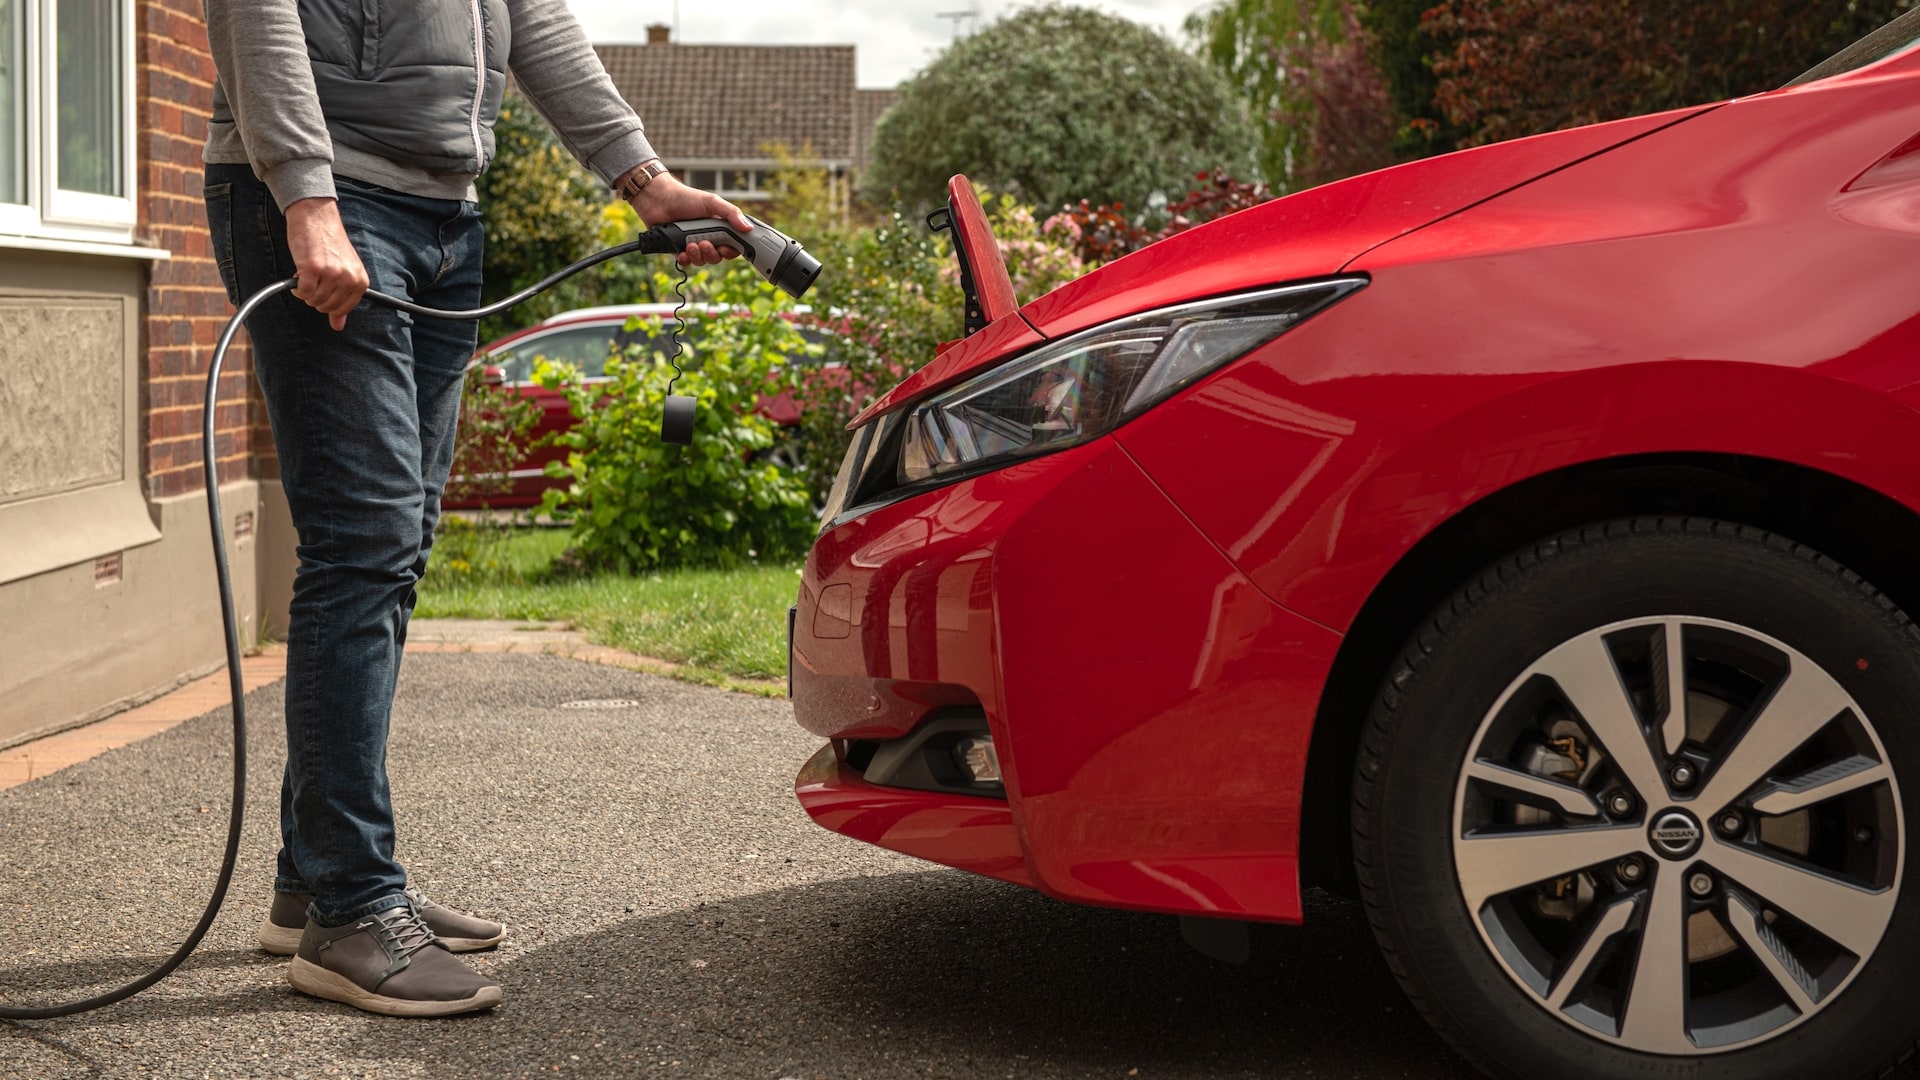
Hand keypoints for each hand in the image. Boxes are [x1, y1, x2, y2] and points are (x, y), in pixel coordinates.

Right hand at [285, 197, 368, 330]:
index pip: (344, 309)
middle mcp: (348, 278)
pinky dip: (297, 289)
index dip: (329, 304)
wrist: (316, 216)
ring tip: (306, 275)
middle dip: (316, 297)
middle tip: (313, 280)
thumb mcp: (343, 271)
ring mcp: (331, 273)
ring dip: (305, 292)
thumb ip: (343, 299)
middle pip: (326, 307)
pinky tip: (298, 275)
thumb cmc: (328, 242)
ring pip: (313, 301)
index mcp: (360, 280)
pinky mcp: (312, 268)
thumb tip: (338, 326)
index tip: (323, 291)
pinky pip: (303, 293)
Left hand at [627, 173, 751, 266]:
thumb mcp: (712, 202)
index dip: (731, 251)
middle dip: (712, 254)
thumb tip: (748, 228)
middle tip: (705, 243)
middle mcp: (707, 237)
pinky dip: (685, 260)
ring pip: (702, 261)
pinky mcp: (678, 249)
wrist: (658, 199)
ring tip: (690, 244)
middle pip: (717, 257)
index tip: (726, 249)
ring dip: (698, 256)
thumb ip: (731, 214)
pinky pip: (686, 263)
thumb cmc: (685, 197)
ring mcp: (692, 244)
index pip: (732, 246)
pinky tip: (682, 252)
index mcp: (719, 227)